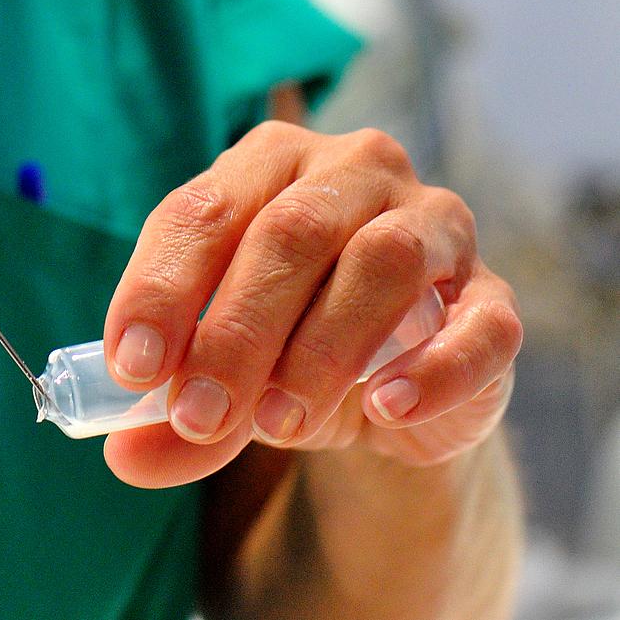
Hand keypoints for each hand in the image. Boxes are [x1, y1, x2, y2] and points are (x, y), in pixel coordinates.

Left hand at [101, 122, 521, 488]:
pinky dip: (432, 370)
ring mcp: (436, 226)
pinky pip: (479, 325)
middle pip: (290, 232)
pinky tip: (386, 410)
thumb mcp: (218, 378)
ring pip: (381, 262)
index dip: (161, 287)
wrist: (389, 390)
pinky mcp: (494, 299)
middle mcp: (354, 171)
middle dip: (236, 331)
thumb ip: (172, 417)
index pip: (203, 210)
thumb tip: (126, 457)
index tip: (133, 368)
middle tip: (201, 416)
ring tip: (278, 424)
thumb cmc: (282, 349)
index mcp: (266, 164)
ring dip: (322, 349)